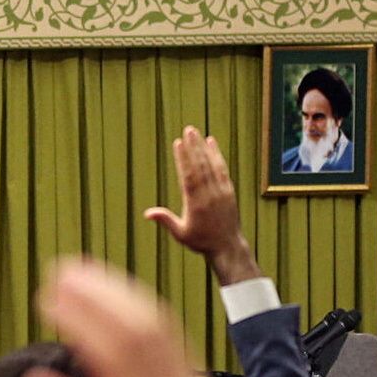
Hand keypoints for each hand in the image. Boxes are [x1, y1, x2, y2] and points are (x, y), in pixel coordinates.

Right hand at [144, 127, 260, 282]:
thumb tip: (147, 213)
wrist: (227, 246)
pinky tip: (212, 142)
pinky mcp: (229, 190)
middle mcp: (209, 195)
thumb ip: (165, 220)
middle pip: (200, 166)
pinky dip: (217, 155)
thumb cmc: (201, 241)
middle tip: (188, 130)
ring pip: (211, 165)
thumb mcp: (180, 233)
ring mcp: (221, 191)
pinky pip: (222, 169)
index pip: (188, 176)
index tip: (178, 143)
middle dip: (193, 147)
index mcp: (196, 203)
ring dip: (203, 147)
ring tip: (196, 132)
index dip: (183, 159)